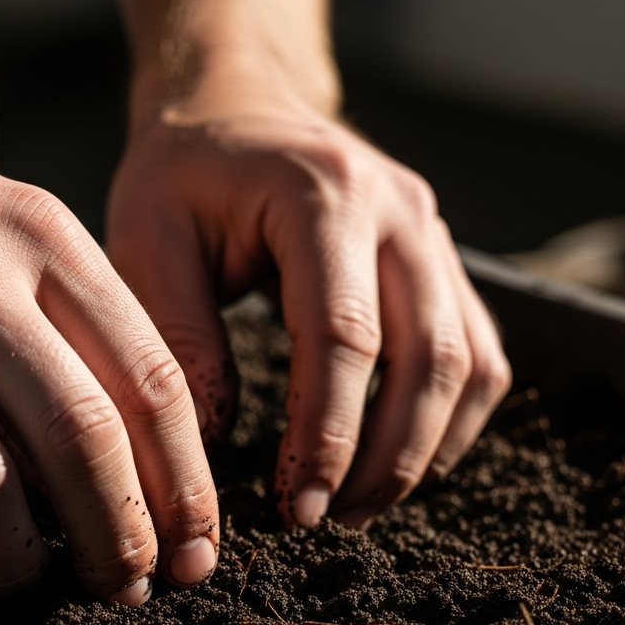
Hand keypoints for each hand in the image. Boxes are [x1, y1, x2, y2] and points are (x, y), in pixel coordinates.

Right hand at [0, 0, 218, 599]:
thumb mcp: (4, 232)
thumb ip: (75, 325)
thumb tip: (139, 465)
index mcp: (40, 239)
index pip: (151, 380)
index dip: (185, 486)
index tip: (191, 554)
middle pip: (80, 436)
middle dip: (117, 538)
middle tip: (122, 590)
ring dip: (13, 561)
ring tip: (18, 581)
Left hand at [107, 91, 510, 529]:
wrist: (234, 106)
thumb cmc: (180, 174)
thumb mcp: (148, 240)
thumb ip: (179, 336)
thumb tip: (213, 447)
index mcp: (322, 195)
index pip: (344, 336)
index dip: (326, 432)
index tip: (298, 503)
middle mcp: (397, 210)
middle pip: (428, 357)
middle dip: (384, 456)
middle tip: (330, 517)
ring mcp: (430, 231)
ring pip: (467, 360)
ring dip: (425, 447)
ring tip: (361, 504)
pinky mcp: (437, 259)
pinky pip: (476, 348)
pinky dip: (452, 416)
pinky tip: (401, 458)